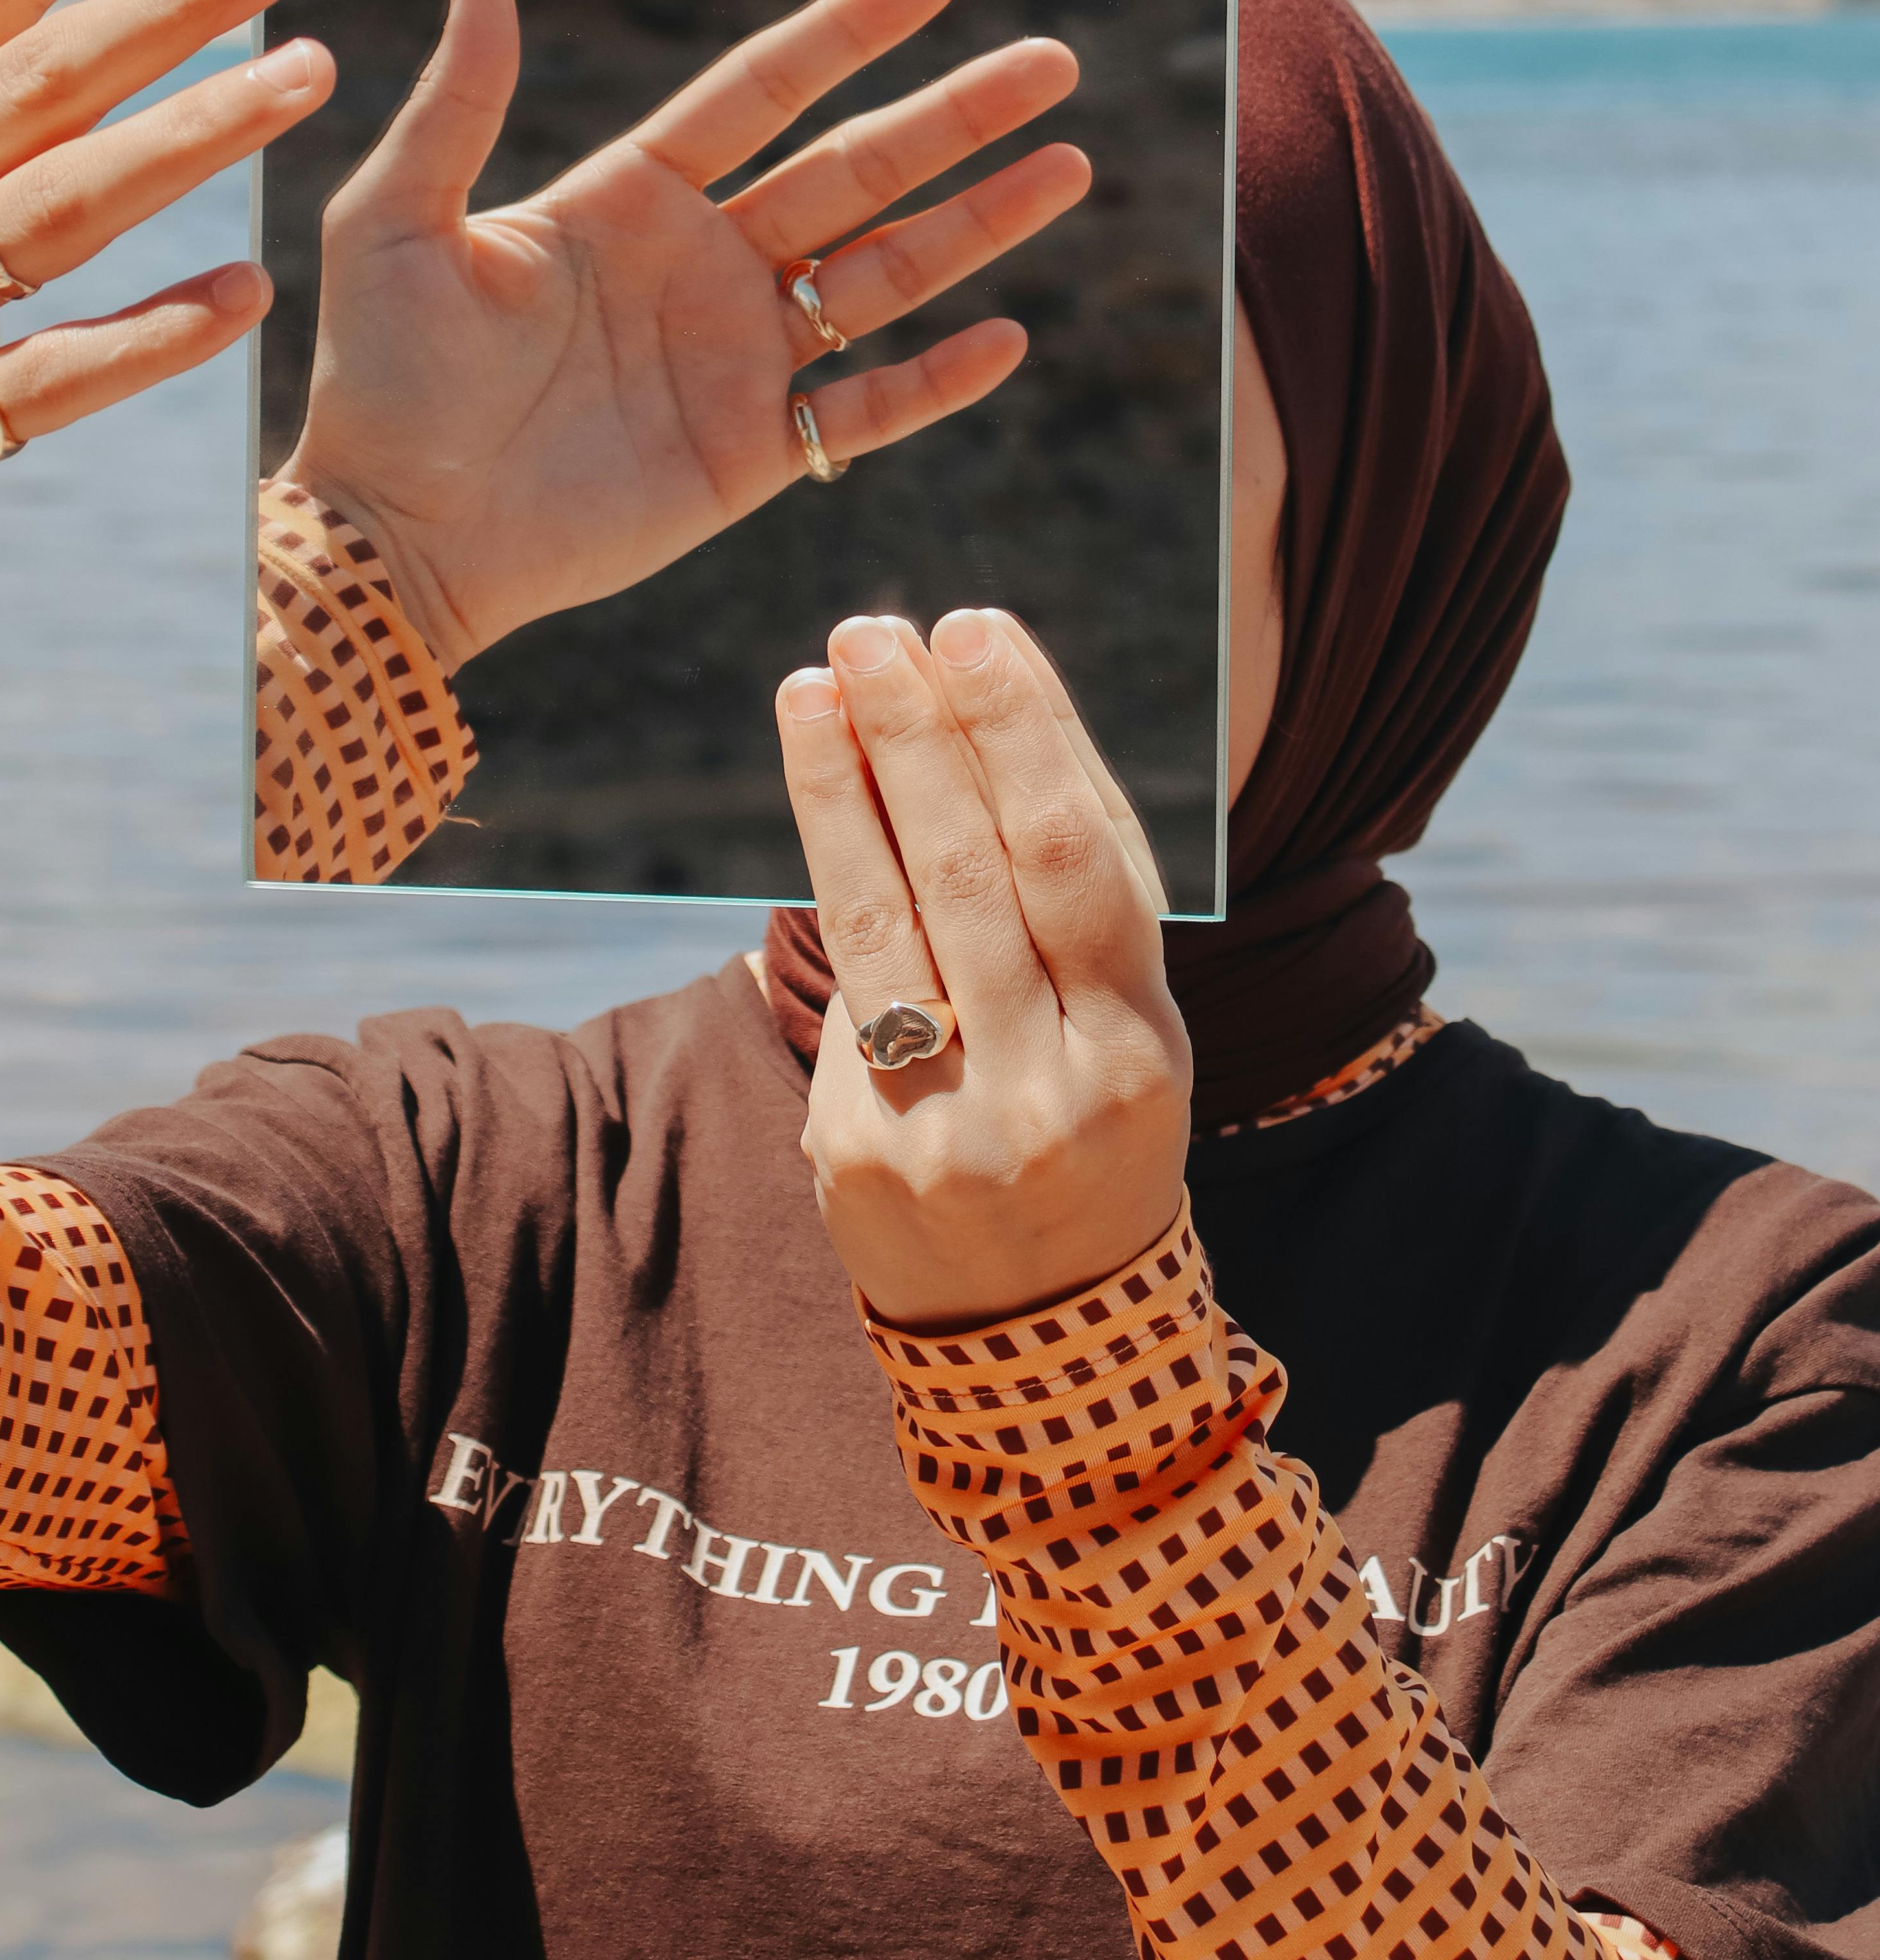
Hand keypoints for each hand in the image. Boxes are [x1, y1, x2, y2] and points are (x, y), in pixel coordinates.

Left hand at [286, 0, 1089, 669]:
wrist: (394, 534)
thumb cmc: (381, 378)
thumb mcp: (399, 222)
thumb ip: (457, 103)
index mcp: (629, 198)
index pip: (761, 92)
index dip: (845, 34)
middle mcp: (702, 265)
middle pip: (855, 171)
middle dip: (955, 117)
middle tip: (1052, 63)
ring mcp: (738, 359)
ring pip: (884, 274)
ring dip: (977, 226)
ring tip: (1068, 167)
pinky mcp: (753, 454)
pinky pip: (868, 411)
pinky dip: (937, 380)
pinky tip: (1007, 334)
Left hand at [778, 609, 1190, 1328]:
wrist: (1041, 1329)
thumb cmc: (1085, 1123)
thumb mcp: (1123, 1027)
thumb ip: (1074, 890)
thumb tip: (996, 710)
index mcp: (1142, 1048)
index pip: (1083, 862)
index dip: (1027, 738)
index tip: (979, 633)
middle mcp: (1056, 1089)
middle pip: (983, 876)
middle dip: (927, 738)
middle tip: (882, 629)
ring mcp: (953, 1126)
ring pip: (895, 919)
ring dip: (851, 782)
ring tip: (822, 676)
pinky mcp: (861, 1149)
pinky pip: (846, 990)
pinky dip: (831, 871)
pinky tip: (817, 780)